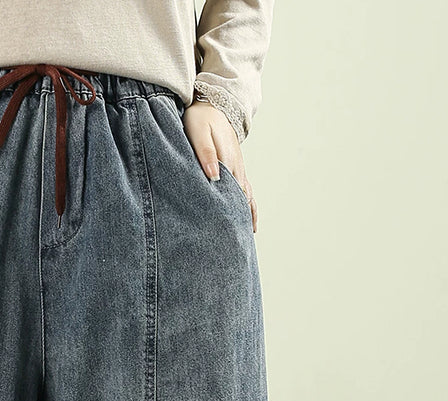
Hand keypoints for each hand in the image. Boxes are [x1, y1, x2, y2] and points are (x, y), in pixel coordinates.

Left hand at [182, 100, 257, 232]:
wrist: (212, 103)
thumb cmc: (200, 119)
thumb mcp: (199, 133)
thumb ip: (205, 154)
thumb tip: (214, 178)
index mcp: (228, 164)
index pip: (231, 196)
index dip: (230, 216)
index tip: (228, 237)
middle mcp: (237, 170)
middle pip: (241, 202)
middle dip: (240, 224)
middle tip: (237, 249)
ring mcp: (238, 171)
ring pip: (245, 199)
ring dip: (246, 219)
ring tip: (246, 241)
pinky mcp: (235, 170)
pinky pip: (245, 193)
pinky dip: (248, 208)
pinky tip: (248, 223)